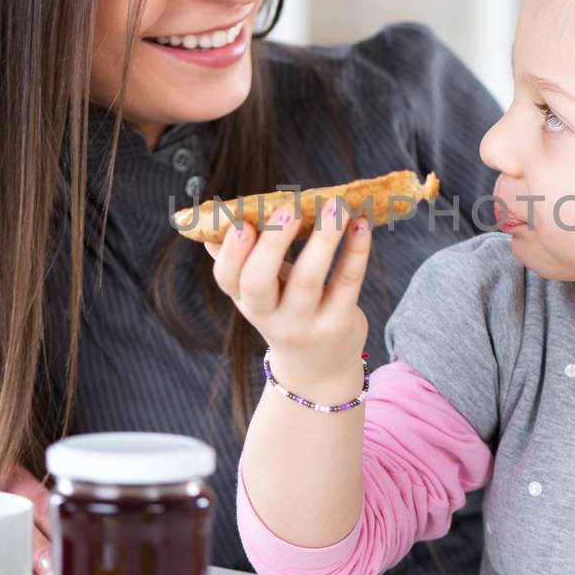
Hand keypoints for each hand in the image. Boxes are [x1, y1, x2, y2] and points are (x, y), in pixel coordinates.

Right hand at [210, 200, 370, 395]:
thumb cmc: (285, 312)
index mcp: (246, 301)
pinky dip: (356, 252)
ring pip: (309, 279)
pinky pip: (347, 282)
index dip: (231, 252)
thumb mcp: (259, 294)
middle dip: (271, 245)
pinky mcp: (339, 323)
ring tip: (335, 206)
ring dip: (323, 239)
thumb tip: (212, 226)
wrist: (319, 369)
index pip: (228, 278)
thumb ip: (241, 262)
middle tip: (288, 209)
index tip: (241, 223)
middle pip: (259, 282)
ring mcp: (305, 323)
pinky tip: (361, 225)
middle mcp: (271, 316)